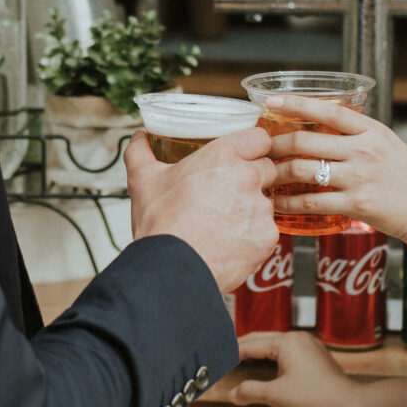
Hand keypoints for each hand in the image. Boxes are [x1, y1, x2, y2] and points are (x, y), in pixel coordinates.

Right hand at [127, 127, 280, 293]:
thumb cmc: (161, 225)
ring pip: (266, 202)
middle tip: (228, 193)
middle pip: (267, 169)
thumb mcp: (143, 180)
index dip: (253, 147)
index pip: (260, 138)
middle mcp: (247, 178)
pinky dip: (252, 236)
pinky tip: (230, 243)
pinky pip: (266, 231)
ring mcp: (260, 208)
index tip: (244, 156)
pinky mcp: (267, 237)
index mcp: (222, 157)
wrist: (172, 269)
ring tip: (223, 223)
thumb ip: (141, 152)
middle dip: (253, 179)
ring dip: (251, 209)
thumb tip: (139, 138)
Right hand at [229, 331, 361, 406]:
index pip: (250, 344)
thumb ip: (250, 392)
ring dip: (258, 352)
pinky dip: (273, 358)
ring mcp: (309, 346)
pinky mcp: (315, 356)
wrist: (350, 405)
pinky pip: (287, 352)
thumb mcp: (276, 396)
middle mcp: (298, 338)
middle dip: (243, 348)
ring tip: (241, 360)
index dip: (231, 352)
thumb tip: (233, 393)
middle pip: (262, 339)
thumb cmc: (318, 398)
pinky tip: (268, 368)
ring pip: (275, 345)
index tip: (217, 358)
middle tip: (224, 356)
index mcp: (286, 342)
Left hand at [259, 96, 406, 248]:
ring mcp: (360, 178)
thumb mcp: (389, 145)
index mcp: (373, 131)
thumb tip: (325, 126)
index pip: (328, 111)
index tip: (271, 100)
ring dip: (277, 174)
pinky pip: (312, 202)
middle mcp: (365, 150)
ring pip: (303, 170)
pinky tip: (277, 204)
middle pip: (305, 141)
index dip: (296, 103)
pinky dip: (289, 203)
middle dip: (275, 145)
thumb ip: (359, 135)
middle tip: (259, 150)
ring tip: (263, 177)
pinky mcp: (357, 204)